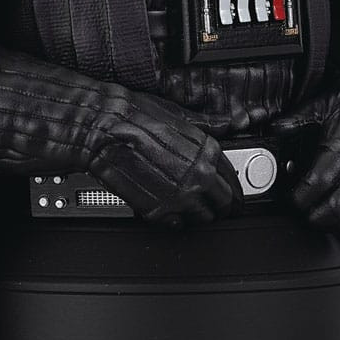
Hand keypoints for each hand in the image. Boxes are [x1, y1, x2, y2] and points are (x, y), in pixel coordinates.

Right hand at [88, 91, 244, 229]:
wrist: (104, 131)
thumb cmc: (136, 117)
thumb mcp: (179, 115)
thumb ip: (208, 123)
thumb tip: (226, 122)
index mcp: (207, 152)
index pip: (234, 179)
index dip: (235, 187)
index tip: (234, 191)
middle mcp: (198, 177)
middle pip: (226, 203)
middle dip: (225, 204)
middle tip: (221, 205)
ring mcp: (179, 197)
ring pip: (205, 218)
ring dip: (202, 213)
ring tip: (194, 205)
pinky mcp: (158, 211)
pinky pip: (177, 224)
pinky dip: (177, 219)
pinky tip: (172, 207)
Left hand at [269, 73, 339, 236]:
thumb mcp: (319, 107)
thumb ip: (294, 121)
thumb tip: (273, 129)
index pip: (316, 186)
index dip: (298, 198)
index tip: (289, 198)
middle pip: (333, 210)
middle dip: (310, 216)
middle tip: (299, 210)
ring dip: (328, 224)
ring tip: (314, 215)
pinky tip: (334, 218)